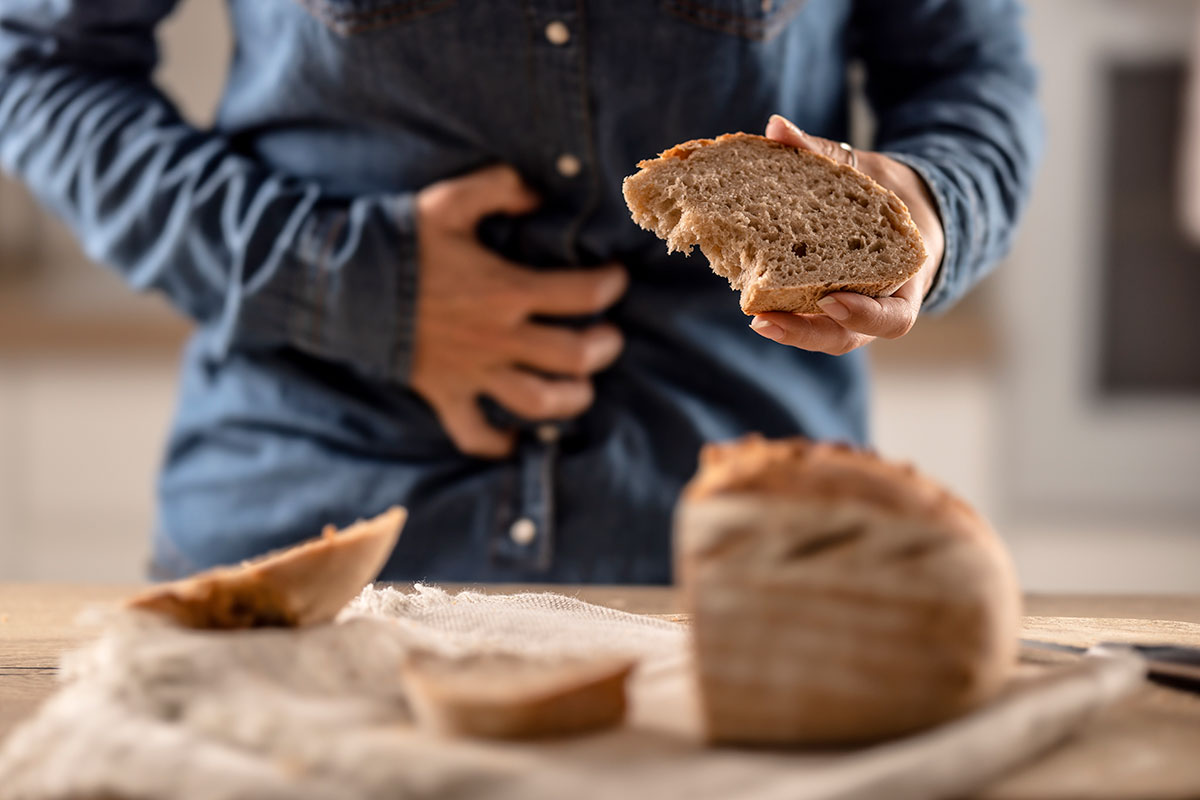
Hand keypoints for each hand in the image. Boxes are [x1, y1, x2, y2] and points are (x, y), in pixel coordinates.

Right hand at [412, 165, 627, 457]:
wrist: (339, 284)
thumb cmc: (399, 240)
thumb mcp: (450, 200)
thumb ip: (501, 188)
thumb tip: (539, 194)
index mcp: (506, 289)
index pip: (582, 294)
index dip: (610, 286)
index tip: (615, 279)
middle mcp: (497, 337)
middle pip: (574, 357)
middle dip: (603, 348)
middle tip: (607, 337)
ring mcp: (472, 371)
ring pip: (538, 402)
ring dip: (571, 399)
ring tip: (580, 387)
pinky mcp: (445, 394)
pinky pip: (475, 434)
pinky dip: (498, 443)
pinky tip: (516, 438)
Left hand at [748, 114, 945, 355]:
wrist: (901, 206)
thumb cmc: (888, 192)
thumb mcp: (867, 170)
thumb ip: (825, 153)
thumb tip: (777, 127)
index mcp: (906, 278)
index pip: (894, 318)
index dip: (864, 314)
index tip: (830, 299)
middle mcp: (879, 303)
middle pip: (848, 337)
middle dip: (807, 333)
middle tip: (765, 320)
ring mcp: (852, 309)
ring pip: (825, 334)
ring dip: (790, 330)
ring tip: (754, 319)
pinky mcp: (826, 303)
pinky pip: (809, 314)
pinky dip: (783, 308)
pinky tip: (750, 296)